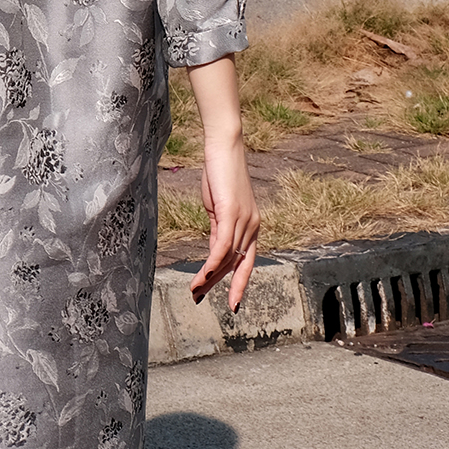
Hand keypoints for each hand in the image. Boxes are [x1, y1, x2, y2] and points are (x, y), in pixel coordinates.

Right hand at [185, 55, 259, 312]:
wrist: (223, 144)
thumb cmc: (219, 170)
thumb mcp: (218, 205)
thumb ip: (219, 228)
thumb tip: (214, 250)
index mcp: (251, 224)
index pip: (247, 261)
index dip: (239, 283)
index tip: (232, 304)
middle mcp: (253, 225)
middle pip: (236, 264)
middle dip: (218, 285)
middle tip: (199, 299)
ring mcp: (245, 220)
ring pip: (229, 258)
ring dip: (211, 277)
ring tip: (194, 291)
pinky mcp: (232, 213)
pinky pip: (223, 245)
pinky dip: (212, 263)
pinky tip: (202, 275)